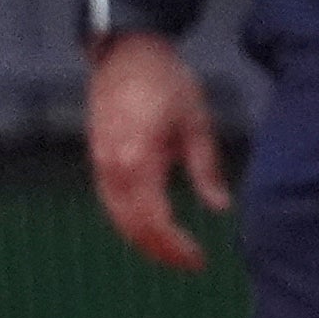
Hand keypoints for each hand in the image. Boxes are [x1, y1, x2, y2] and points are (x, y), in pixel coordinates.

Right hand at [85, 31, 228, 271]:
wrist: (127, 53)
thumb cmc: (165, 81)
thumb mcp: (196, 122)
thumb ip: (206, 168)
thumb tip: (221, 207)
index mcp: (139, 160)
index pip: (155, 221)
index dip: (176, 247)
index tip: (198, 260)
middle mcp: (113, 169)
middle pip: (132, 228)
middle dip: (160, 252)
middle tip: (189, 263)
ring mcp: (100, 165)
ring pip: (117, 220)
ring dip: (143, 241)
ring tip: (171, 252)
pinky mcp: (97, 160)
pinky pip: (110, 204)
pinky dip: (129, 223)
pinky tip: (150, 227)